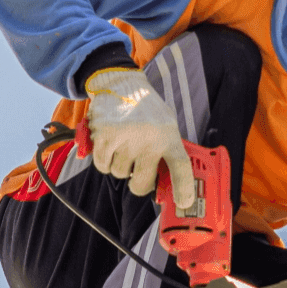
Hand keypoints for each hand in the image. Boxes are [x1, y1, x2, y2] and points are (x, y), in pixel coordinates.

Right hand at [85, 68, 194, 207]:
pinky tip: (109, 145)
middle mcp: (150, 139)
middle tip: (136, 175)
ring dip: (119, 166)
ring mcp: (127, 139)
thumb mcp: (166, 125)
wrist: (121, 84)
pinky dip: (103, 160)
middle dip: (138, 185)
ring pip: (119, 173)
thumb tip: (170, 182)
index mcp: (169, 136)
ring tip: (123, 146)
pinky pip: (103, 165)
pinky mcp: (106, 136)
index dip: (183, 189)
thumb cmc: (146, 109)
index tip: (183, 203)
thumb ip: (168, 149)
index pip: (181, 167)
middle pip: (142, 182)